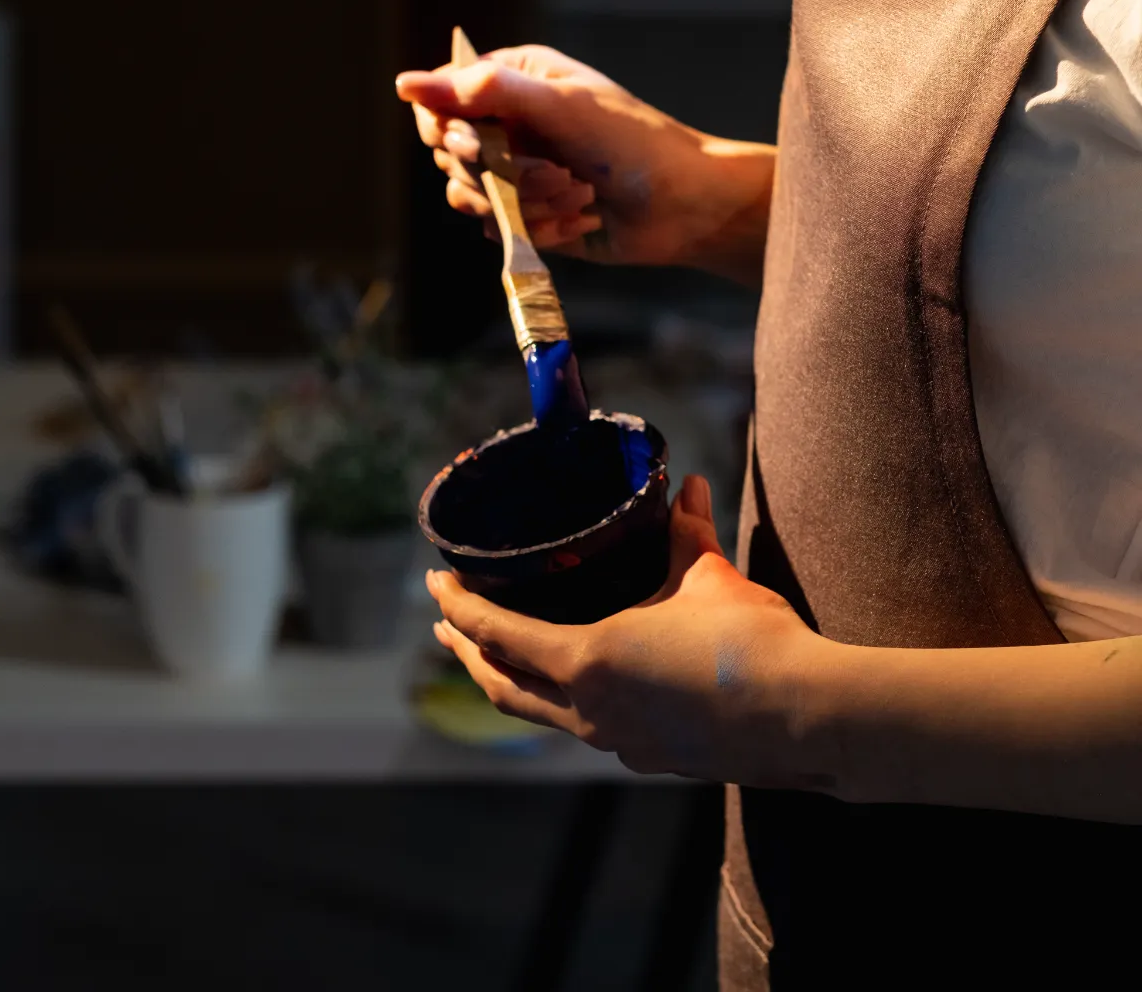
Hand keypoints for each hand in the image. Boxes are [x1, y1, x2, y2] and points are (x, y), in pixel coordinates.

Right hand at [396, 45, 774, 277]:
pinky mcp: (525, 211)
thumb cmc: (631, 142)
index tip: (476, 145)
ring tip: (575, 195)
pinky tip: (578, 218)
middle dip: (502, 172)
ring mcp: (515, 168)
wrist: (684, 206)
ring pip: (466, 194)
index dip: (446, 128)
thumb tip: (404, 83)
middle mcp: (507, 121)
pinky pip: (494, 227)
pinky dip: (534, 227)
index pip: (440, 100)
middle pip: (448, 152)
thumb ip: (483, 91)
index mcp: (512, 79)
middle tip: (555, 172)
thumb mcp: (557, 106)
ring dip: (522, 203)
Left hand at [426, 476, 824, 783]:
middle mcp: (591, 712)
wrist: (804, 715)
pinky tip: (581, 684)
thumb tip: (686, 485)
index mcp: (589, 661)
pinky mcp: (652, 756)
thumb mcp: (708, 574)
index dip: (459, 608)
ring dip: (511, 682)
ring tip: (498, 656)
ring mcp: (620, 742)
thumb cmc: (748, 642)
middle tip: (445, 625)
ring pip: (542, 714)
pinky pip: (587, 727)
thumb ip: (685, 530)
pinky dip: (563, 701)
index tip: (436, 584)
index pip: (498, 635)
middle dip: (468, 653)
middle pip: (504, 687)